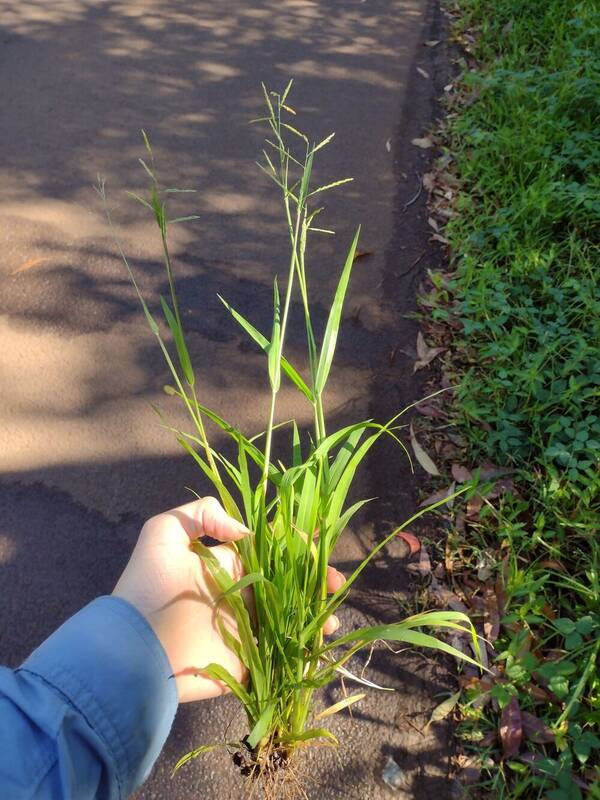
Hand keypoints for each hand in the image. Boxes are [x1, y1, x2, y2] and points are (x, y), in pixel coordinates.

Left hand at [112, 497, 344, 702]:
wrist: (132, 647)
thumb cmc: (147, 585)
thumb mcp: (163, 532)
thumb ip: (201, 512)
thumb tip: (245, 531)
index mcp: (229, 564)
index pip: (270, 548)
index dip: (297, 542)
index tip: (320, 539)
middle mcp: (242, 592)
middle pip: (290, 583)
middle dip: (315, 580)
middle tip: (335, 583)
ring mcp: (246, 627)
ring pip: (291, 617)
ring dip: (315, 615)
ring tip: (330, 621)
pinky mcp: (246, 659)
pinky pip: (281, 653)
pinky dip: (303, 650)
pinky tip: (318, 645)